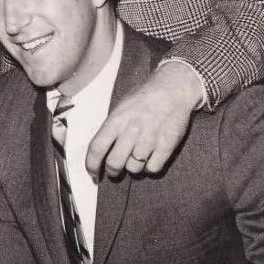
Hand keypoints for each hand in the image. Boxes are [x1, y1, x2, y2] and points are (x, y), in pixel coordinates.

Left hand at [86, 61, 202, 177]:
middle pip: (114, 164)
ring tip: (136, 158)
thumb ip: (111, 128)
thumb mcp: (120, 108)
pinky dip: (150, 167)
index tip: (93, 174)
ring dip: (133, 168)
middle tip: (115, 170)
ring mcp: (149, 140)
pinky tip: (151, 158)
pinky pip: (153, 168)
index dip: (91, 165)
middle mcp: (130, 132)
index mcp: (115, 121)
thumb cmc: (144, 98)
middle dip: (112, 171)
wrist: (172, 90)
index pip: (96, 149)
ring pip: (134, 169)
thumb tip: (101, 151)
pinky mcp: (166, 146)